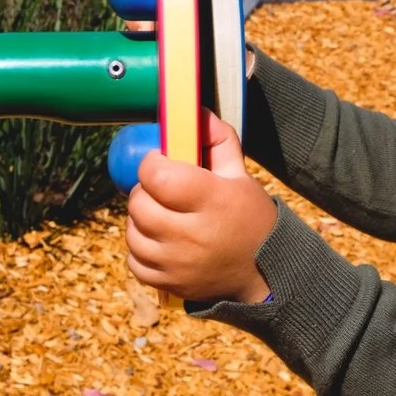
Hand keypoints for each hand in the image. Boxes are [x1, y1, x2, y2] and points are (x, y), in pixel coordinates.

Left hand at [126, 109, 275, 304]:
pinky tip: (160, 240)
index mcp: (211, 200)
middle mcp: (191, 234)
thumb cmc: (250, 218)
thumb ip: (219, 141)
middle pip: (139, 203)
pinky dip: (142, 248)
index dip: (152, 163)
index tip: (161, 162)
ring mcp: (176, 263)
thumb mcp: (241, 176)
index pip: (158, 175)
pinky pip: (134, 260)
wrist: (263, 273)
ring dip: (141, 220)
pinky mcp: (167, 283)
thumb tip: (198, 112)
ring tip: (162, 215)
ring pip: (132, 231)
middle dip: (146, 191)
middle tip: (162, 190)